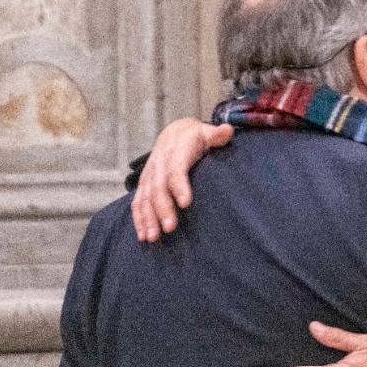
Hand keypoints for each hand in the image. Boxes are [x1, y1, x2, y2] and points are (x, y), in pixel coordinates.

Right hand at [131, 118, 233, 240]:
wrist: (175, 133)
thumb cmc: (196, 137)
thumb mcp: (207, 133)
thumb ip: (217, 135)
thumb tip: (228, 130)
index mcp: (175, 151)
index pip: (176, 169)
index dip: (179, 185)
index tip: (186, 202)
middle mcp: (159, 163)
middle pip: (158, 187)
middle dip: (162, 208)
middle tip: (170, 228)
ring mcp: (150, 174)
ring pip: (145, 197)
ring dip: (148, 218)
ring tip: (153, 237)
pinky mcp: (144, 184)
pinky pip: (138, 202)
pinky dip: (139, 218)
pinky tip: (143, 235)